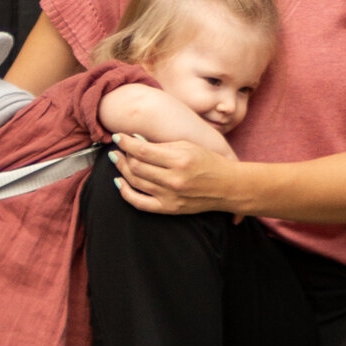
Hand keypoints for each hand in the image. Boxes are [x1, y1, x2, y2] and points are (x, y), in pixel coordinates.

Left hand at [111, 130, 243, 216]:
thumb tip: (136, 141)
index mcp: (179, 160)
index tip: (118, 137)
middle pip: (136, 167)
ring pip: (135, 182)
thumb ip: (161, 145)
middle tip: (118, 149)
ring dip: (122, 170)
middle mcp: (173, 180)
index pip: (142, 151)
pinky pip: (139, 203)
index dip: (126, 143)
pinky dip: (125, 192)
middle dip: (123, 156)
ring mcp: (170, 196)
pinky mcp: (169, 209)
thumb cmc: (208, 162)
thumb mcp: (188, 146)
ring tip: (118, 160)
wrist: (228, 187)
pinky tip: (119, 182)